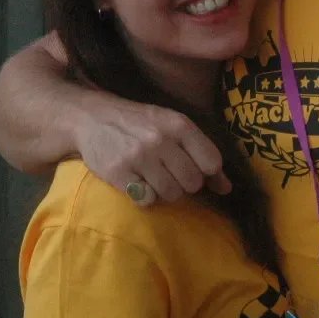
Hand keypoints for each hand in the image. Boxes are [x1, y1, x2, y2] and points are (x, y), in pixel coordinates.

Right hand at [75, 92, 230, 204]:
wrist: (92, 117)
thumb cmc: (140, 123)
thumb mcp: (172, 126)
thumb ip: (201, 152)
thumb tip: (227, 188)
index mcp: (178, 124)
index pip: (211, 161)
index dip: (206, 172)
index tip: (193, 168)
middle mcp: (160, 139)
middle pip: (192, 182)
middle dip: (185, 183)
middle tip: (170, 172)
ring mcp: (138, 157)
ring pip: (171, 194)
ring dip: (165, 191)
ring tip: (153, 177)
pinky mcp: (118, 173)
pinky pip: (147, 200)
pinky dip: (145, 196)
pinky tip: (137, 181)